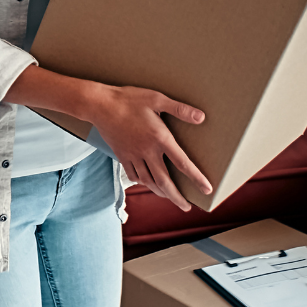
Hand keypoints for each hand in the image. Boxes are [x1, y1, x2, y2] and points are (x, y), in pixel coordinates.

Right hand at [85, 85, 210, 212]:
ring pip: (148, 181)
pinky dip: (142, 182)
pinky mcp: (121, 155)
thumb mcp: (157, 99)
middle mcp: (147, 151)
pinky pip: (133, 175)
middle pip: (164, 181)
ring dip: (161, 192)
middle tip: (186, 207)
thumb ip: (180, 109)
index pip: (182, 163)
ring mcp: (133, 155)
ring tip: (169, 197)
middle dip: (177, 197)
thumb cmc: (129, 99)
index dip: (196, 178)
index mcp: (160, 138)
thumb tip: (201, 118)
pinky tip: (147, 183)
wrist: (99, 105)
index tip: (206, 189)